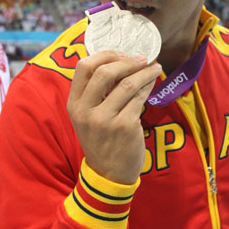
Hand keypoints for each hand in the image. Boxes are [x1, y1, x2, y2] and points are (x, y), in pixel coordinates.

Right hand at [67, 50, 160, 183]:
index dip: (104, 55)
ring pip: (127, 83)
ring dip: (144, 71)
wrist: (109, 174)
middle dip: (127, 61)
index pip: (83, 67)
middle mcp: (86, 111)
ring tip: (154, 67)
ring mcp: (105, 119)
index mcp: (74, 104)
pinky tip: (153, 83)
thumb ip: (97, 92)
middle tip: (142, 59)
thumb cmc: (101, 140)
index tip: (121, 53)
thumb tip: (120, 61)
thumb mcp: (89, 117)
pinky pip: (139, 98)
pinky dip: (148, 86)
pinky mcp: (125, 126)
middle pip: (105, 72)